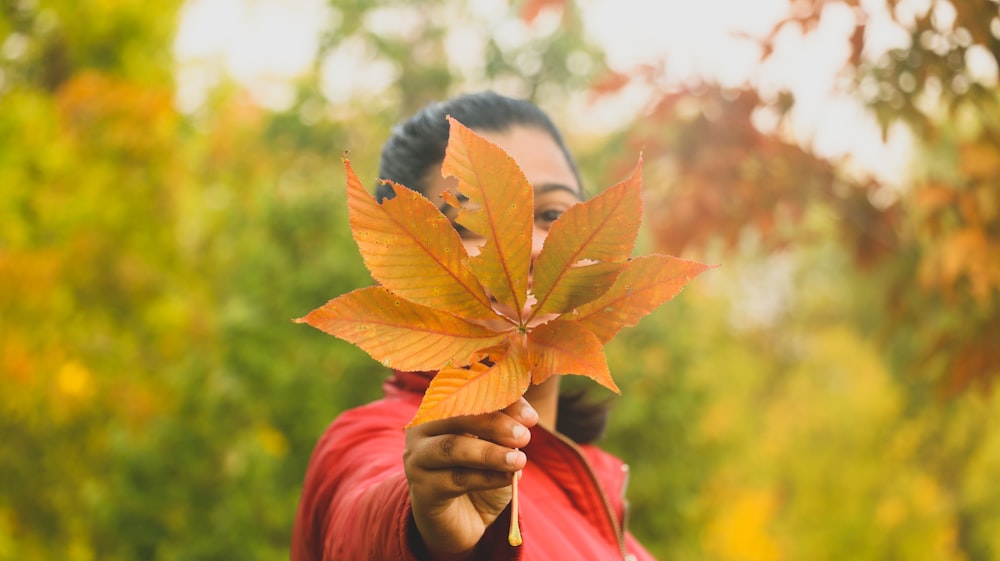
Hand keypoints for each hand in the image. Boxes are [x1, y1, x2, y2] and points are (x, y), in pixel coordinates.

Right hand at [403, 398, 536, 558]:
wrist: (459, 522)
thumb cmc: (478, 474)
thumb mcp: (498, 447)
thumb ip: (507, 428)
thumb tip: (526, 418)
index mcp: (440, 409)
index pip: (468, 394)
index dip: (500, 400)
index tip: (531, 418)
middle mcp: (421, 428)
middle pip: (455, 415)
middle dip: (494, 423)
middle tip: (524, 437)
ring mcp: (417, 458)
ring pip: (452, 447)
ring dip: (489, 453)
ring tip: (519, 461)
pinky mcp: (422, 489)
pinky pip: (456, 479)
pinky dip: (486, 478)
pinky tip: (507, 479)